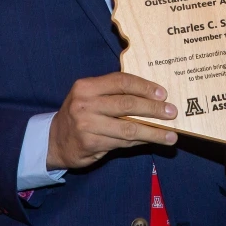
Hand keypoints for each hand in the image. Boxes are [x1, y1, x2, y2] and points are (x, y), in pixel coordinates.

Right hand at [46, 72, 177, 169]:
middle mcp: (85, 103)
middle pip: (127, 104)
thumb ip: (113, 94)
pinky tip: (152, 140)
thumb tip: (152, 96)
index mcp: (87, 86)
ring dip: (153, 132)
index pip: (121, 82)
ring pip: (128, 127)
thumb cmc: (80, 114)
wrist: (54, 140)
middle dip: (153, 109)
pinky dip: (140, 141)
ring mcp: (87, 124)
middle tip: (172, 112)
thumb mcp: (90, 97)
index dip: (144, 87)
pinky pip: (122, 142)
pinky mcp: (91, 143)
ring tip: (171, 135)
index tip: (163, 94)